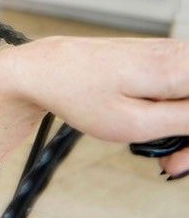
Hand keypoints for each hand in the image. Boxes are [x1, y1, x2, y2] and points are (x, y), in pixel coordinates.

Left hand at [18, 36, 188, 177]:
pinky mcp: (162, 60)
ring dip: (188, 131)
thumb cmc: (78, 93)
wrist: (42, 71)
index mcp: (180, 67)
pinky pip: (186, 92)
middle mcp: (181, 54)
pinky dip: (177, 116)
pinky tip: (157, 132)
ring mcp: (172, 54)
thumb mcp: (138, 123)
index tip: (184, 153)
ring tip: (164, 154)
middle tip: (175, 163)